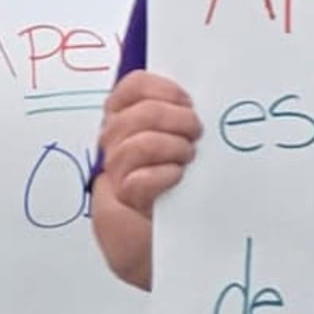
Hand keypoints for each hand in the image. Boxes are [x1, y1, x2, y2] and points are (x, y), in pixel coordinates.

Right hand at [98, 71, 203, 213]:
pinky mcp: (124, 197)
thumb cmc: (169, 176)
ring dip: (174, 148)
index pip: (135, 85)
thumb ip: (177, 112)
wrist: (154, 227)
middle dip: (179, 120)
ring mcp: (115, 167)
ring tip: (187, 157)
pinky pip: (141, 179)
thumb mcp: (175, 137)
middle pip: (144, 113)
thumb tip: (199, 97)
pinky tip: (177, 176)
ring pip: (141, 144)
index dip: (165, 89)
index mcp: (124, 115)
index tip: (188, 102)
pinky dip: (165, 175)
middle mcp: (115, 138)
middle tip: (196, 133)